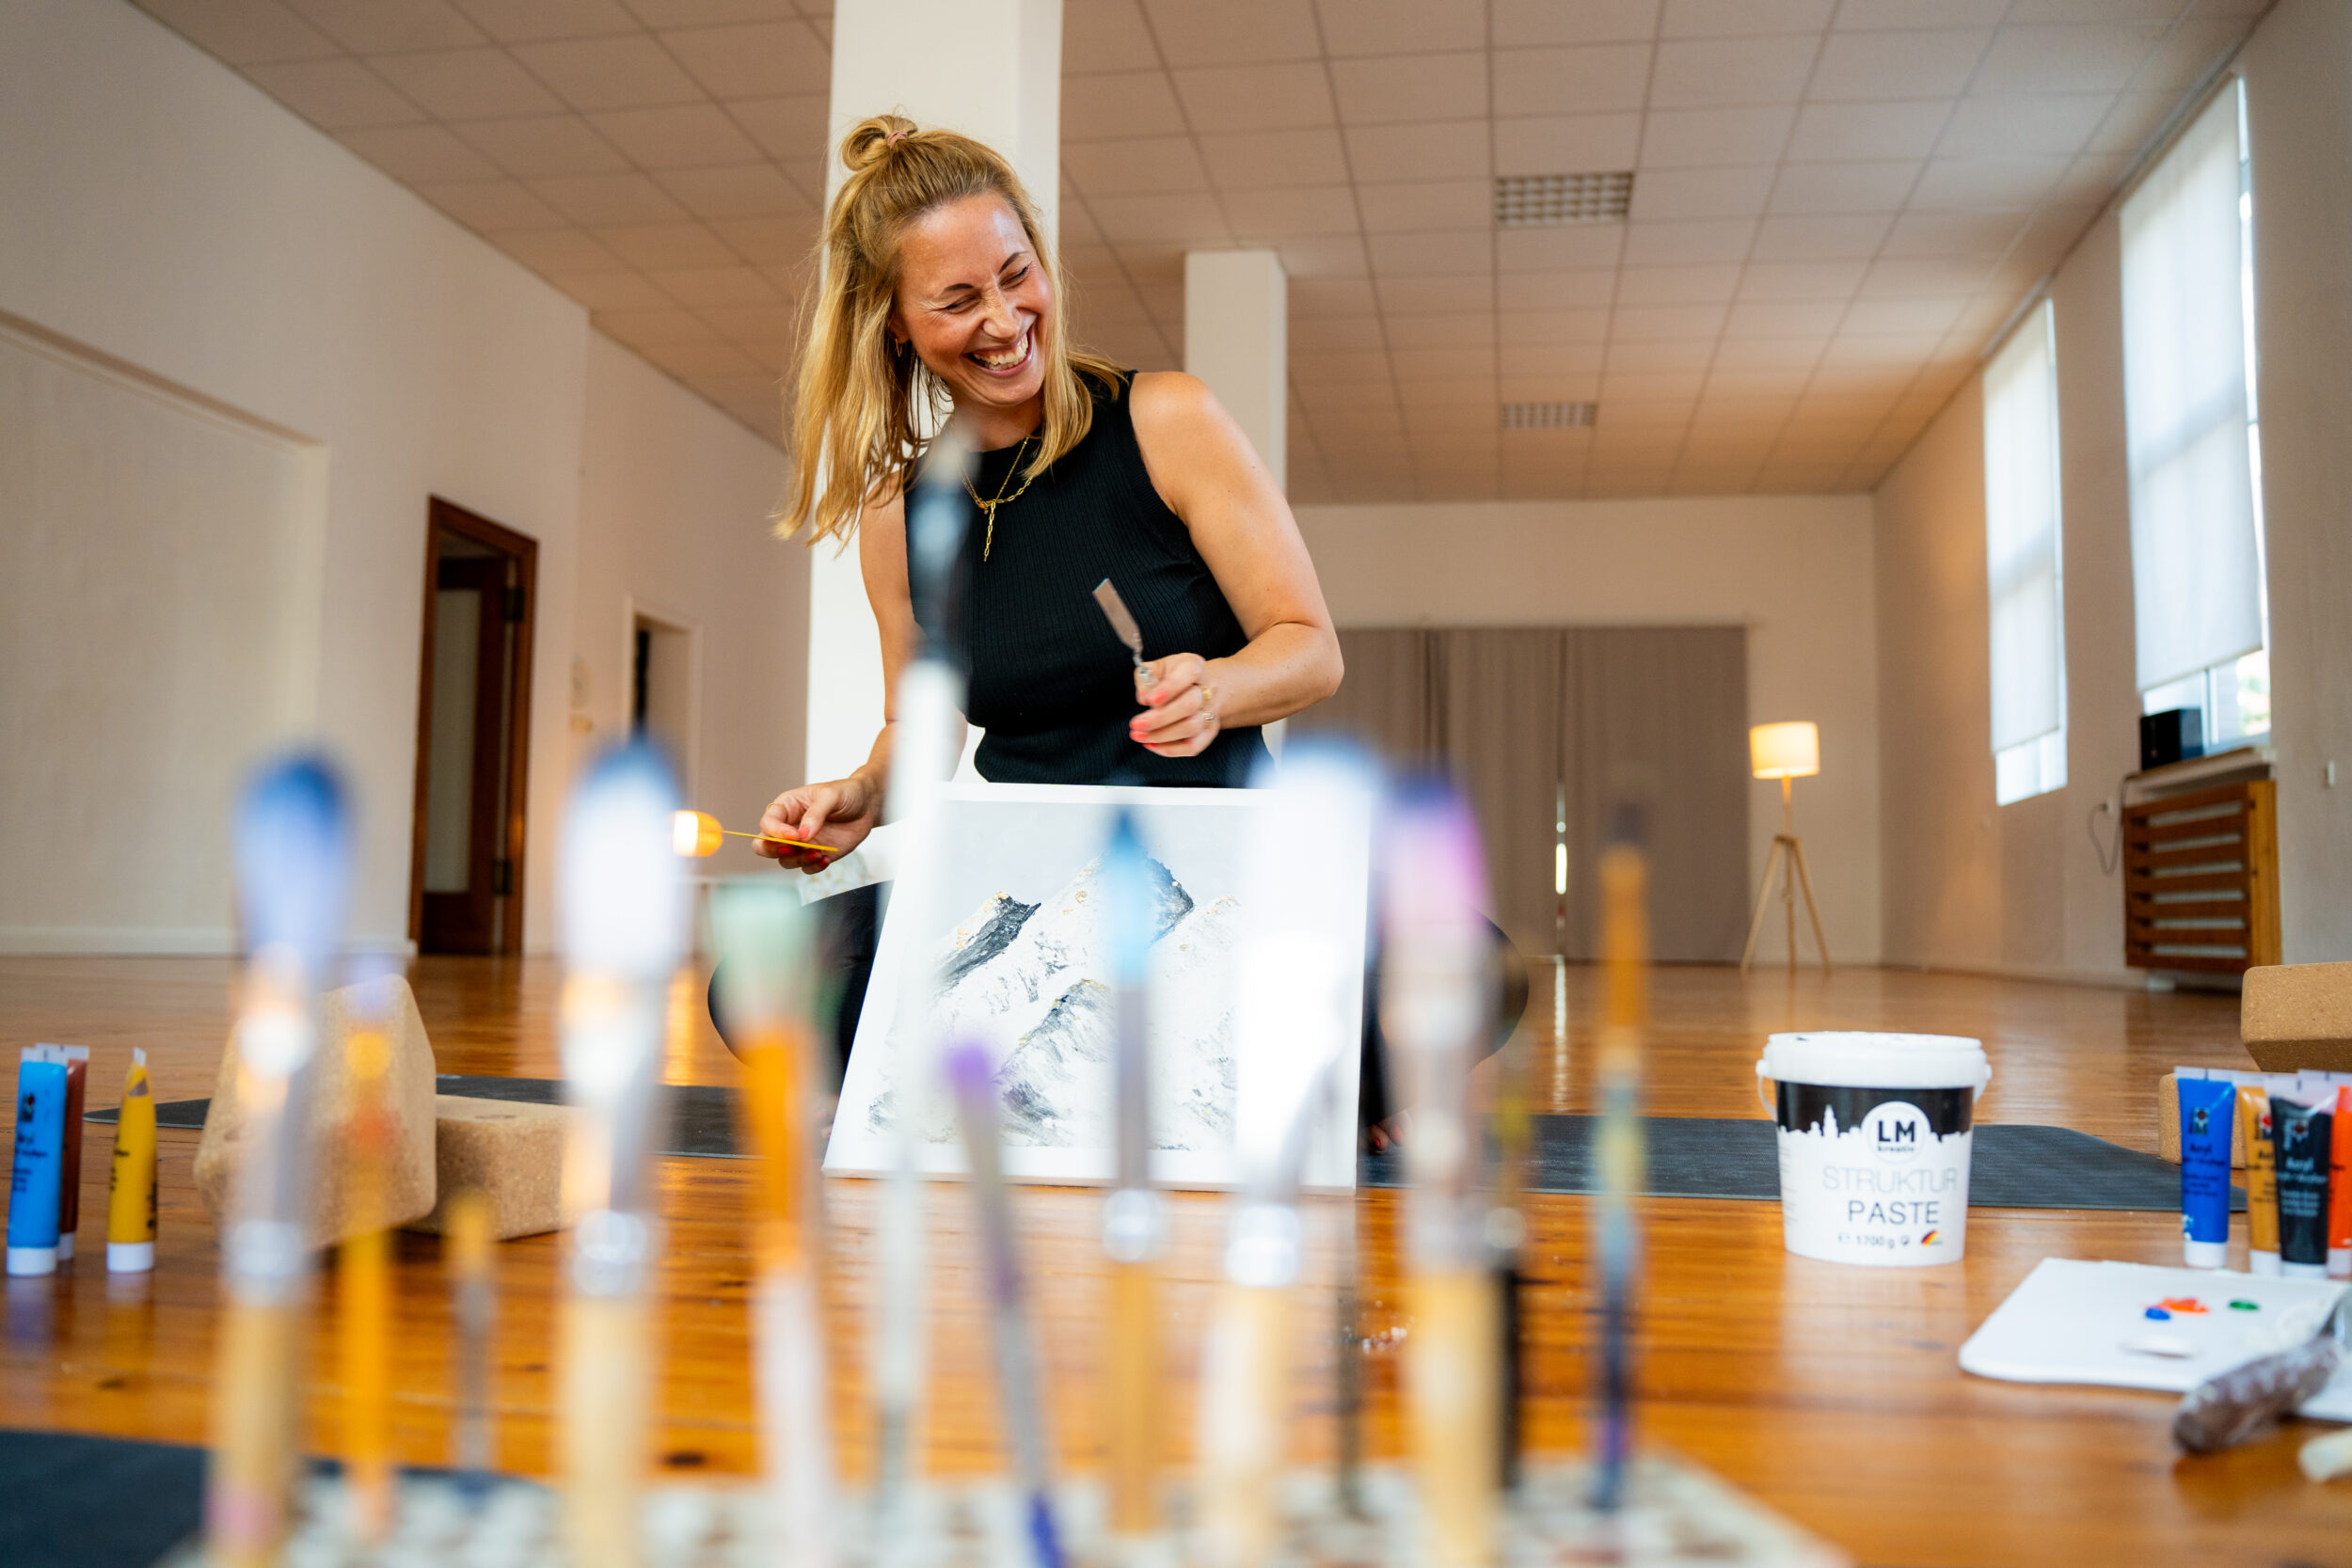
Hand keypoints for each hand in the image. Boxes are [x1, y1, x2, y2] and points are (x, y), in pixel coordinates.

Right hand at [756, 775, 878, 872]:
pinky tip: (826, 858)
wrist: (867, 805)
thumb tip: (803, 836)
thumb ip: (816, 814)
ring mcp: (801, 844)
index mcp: (786, 807)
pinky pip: (805, 868)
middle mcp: (789, 827)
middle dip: (774, 851)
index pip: (768, 823)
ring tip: (819, 853)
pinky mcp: (815, 855)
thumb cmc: (846, 793)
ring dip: (798, 860)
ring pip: (784, 861)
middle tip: (794, 849)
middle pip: (764, 845)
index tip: (796, 836)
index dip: (776, 832)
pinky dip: (813, 867)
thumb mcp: (831, 795)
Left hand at [1128, 653, 1220, 757]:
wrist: (1198, 687)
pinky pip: (1193, 747)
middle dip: (1160, 718)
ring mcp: (1210, 712)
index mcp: (1194, 667)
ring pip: (1191, 728)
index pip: (1189, 674)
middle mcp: (1207, 690)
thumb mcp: (1156, 667)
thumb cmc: (1171, 676)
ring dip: (1161, 736)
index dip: (1169, 688)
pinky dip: (1170, 749)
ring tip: (1139, 736)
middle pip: (1189, 705)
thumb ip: (1145, 677)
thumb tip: (1143, 698)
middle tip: (1136, 724)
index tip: (1148, 700)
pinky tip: (1151, 744)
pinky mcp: (1209, 732)